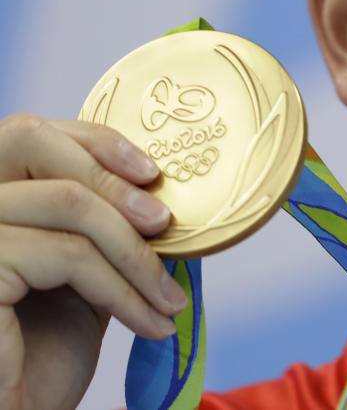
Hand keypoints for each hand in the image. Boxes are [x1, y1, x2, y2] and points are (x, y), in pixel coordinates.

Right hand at [0, 114, 187, 409]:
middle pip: (34, 144)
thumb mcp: (77, 278)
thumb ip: (98, 230)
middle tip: (166, 225)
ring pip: (68, 205)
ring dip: (135, 255)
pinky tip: (150, 321)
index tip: (152, 173)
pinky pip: (69, 255)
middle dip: (113, 180)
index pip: (30, 135)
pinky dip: (124, 289)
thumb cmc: (37, 357)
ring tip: (170, 301)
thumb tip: (160, 196)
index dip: (95, 141)